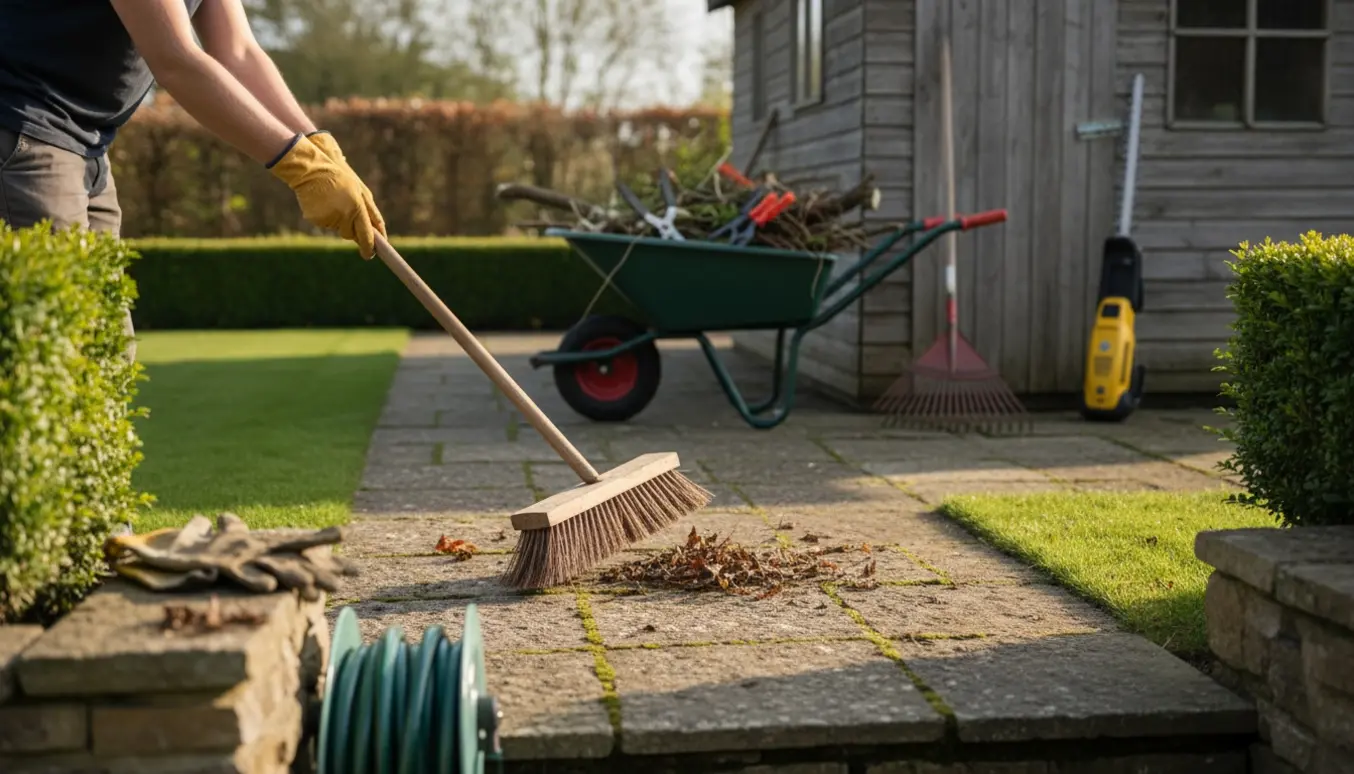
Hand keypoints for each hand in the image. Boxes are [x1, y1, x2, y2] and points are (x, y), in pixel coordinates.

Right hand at [267, 134, 381, 257]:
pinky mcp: (315, 219)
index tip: (370, 254)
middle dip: (351, 229)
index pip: (366, 234)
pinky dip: (325, 216)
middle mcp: (343, 215)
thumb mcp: (360, 191)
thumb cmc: (339, 178)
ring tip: (332, 200)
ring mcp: (328, 218)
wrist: (310, 169)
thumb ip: (369, 212)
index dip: (369, 246)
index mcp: (357, 206)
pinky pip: (324, 223)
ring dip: (337, 220)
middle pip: (350, 234)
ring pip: (337, 228)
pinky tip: (321, 202)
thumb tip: (377, 233)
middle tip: (346, 213)